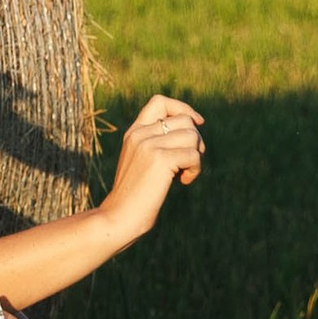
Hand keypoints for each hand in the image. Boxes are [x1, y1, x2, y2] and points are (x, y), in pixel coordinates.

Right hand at [105, 92, 204, 239]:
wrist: (120, 216)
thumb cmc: (136, 195)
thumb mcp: (144, 162)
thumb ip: (159, 143)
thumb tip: (195, 129)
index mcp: (134, 132)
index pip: (160, 102)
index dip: (182, 108)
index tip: (197, 124)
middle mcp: (140, 134)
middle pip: (185, 120)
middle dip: (195, 141)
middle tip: (187, 162)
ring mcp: (148, 144)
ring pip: (192, 136)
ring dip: (196, 156)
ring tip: (183, 174)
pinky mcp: (159, 159)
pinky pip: (193, 155)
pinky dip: (195, 170)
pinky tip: (183, 182)